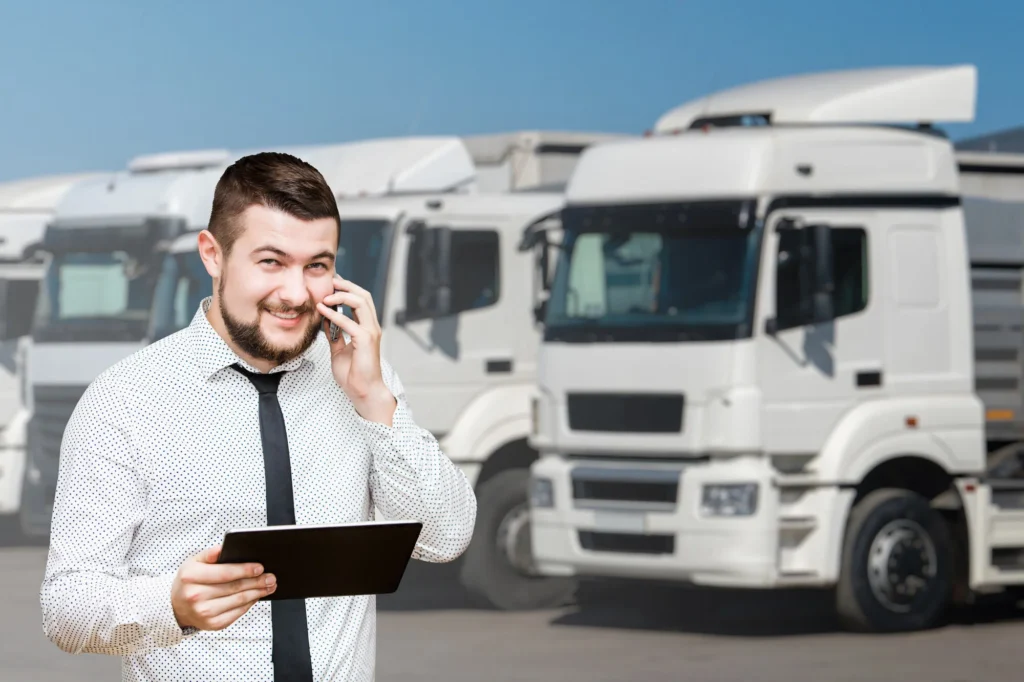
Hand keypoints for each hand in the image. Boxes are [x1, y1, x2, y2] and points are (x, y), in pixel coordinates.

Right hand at [171, 545, 275, 630]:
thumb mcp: (194, 562)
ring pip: (239, 601)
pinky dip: (249, 604)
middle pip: (234, 587)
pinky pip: (237, 613)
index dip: (245, 570)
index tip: (260, 567)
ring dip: (258, 593)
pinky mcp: (212, 625)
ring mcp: (204, 613)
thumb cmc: (190, 580)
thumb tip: (222, 549)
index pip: (224, 573)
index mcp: (191, 576)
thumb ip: (209, 554)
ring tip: (269, 586)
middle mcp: (195, 596)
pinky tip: (256, 596)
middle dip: (257, 581)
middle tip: (271, 577)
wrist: (177, 606)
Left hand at [316, 274, 395, 424]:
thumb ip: (334, 335)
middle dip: (346, 286)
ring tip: (326, 295)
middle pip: (364, 296)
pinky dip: (335, 315)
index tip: (331, 285)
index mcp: (367, 328)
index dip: (347, 290)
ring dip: (342, 296)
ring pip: (361, 302)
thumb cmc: (354, 374)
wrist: (362, 391)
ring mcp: (371, 332)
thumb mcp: (339, 350)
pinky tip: (323, 311)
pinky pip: (349, 322)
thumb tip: (325, 320)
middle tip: (330, 282)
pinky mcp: (365, 340)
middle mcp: (372, 327)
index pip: (361, 300)